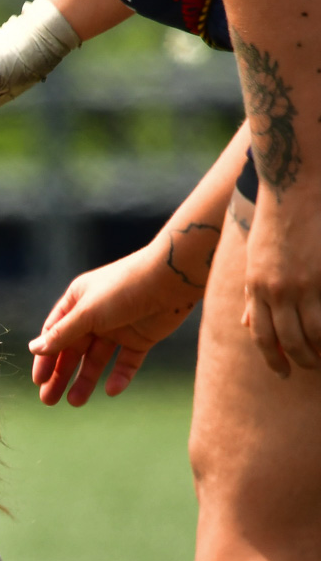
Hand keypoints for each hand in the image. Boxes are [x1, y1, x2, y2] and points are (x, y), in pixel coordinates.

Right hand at [29, 243, 200, 404]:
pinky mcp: (141, 338)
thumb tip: (34, 349)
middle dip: (61, 375)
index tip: (38, 381)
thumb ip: (62, 334)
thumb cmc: (124, 287)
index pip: (55, 334)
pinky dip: (119, 376)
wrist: (172, 279)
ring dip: (86, 380)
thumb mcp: (87, 312)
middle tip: (49, 400)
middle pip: (73, 351)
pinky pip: (126, 362)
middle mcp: (95, 316)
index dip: (45, 358)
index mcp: (77, 303)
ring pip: (97, 360)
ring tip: (75, 402)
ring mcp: (118, 328)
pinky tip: (111, 390)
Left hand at [241, 196, 320, 374]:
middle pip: (290, 339)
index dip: (272, 358)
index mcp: (256, 287)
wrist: (295, 187)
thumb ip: (251, 295)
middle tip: (311, 367)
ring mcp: (305, 282)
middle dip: (301, 359)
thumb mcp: (254, 260)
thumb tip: (246, 324)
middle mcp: (278, 290)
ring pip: (316, 331)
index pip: (261, 335)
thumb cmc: (275, 221)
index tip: (282, 373)